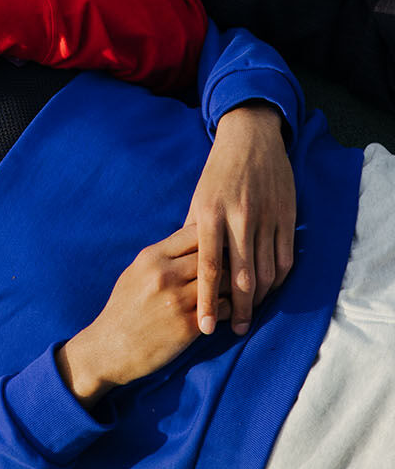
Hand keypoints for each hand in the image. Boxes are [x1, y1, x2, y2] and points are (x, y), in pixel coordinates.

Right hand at [57, 226, 229, 405]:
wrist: (109, 349)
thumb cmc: (124, 309)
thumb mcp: (135, 273)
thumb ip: (162, 257)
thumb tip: (191, 243)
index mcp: (151, 257)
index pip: (194, 233)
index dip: (212, 236)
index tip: (221, 244)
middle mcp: (165, 274)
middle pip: (213, 255)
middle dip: (228, 259)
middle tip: (238, 266)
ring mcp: (177, 300)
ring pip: (224, 281)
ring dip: (232, 285)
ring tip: (236, 289)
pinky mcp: (188, 326)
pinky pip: (224, 308)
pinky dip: (230, 309)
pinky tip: (227, 312)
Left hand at [185, 103, 294, 337]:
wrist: (251, 138)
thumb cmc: (218, 172)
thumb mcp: (198, 199)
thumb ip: (193, 233)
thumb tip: (182, 269)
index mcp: (210, 214)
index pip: (208, 267)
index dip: (206, 300)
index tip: (204, 327)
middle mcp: (239, 218)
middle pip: (241, 277)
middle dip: (238, 309)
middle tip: (235, 330)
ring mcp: (266, 218)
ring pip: (266, 272)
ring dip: (259, 298)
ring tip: (249, 314)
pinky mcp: (286, 217)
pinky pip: (285, 259)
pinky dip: (278, 280)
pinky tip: (269, 290)